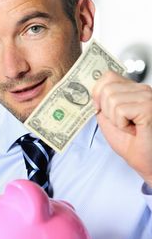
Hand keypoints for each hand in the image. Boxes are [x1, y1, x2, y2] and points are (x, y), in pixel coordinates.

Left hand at [92, 71, 151, 185]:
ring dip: (115, 120)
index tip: (99, 108)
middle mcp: (143, 90)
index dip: (98, 92)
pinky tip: (134, 130)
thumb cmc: (133, 144)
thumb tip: (91, 91)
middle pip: (107, 88)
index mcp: (134, 90)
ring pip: (111, 98)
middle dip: (106, 111)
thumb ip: (102, 103)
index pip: (108, 76)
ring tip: (129, 127)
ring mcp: (147, 97)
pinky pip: (120, 110)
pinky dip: (122, 125)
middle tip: (121, 123)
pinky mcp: (148, 107)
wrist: (148, 163)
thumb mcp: (109, 119)